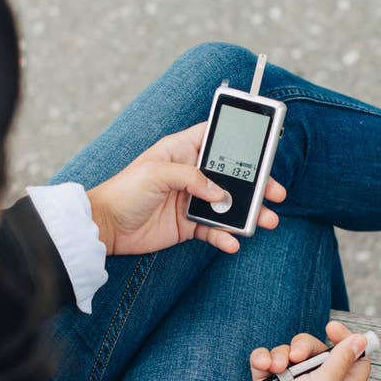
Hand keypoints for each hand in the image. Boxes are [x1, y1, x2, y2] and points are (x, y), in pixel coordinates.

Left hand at [86, 123, 285, 255]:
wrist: (105, 227)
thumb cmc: (124, 191)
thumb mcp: (156, 173)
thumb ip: (191, 178)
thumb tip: (220, 193)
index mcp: (182, 151)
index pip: (216, 138)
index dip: (238, 138)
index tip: (263, 144)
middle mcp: (191, 174)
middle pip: (232, 175)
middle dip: (256, 183)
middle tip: (276, 192)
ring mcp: (192, 200)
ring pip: (229, 205)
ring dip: (248, 213)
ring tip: (266, 220)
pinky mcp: (188, 225)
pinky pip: (214, 230)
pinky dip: (225, 237)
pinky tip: (232, 242)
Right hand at [232, 321, 370, 380]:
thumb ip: (342, 359)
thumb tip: (361, 340)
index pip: (354, 357)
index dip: (346, 340)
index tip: (332, 329)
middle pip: (318, 349)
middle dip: (304, 346)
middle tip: (297, 355)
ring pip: (289, 351)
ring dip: (280, 355)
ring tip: (276, 370)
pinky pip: (268, 358)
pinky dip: (264, 360)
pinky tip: (263, 369)